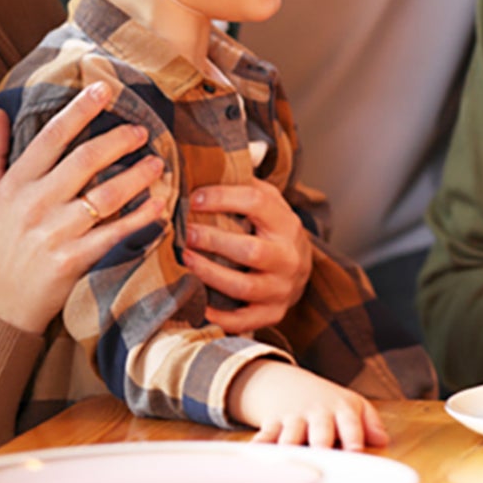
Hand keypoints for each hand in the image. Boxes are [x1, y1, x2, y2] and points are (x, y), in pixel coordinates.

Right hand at [0, 83, 165, 334]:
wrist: (2, 305)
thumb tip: (0, 113)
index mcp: (15, 185)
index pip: (51, 137)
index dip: (79, 110)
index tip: (105, 89)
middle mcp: (34, 205)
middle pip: (85, 160)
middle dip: (119, 139)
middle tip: (142, 130)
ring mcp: (54, 233)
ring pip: (105, 196)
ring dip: (137, 176)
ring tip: (157, 163)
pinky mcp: (73, 260)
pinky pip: (114, 233)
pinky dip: (141, 219)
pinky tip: (160, 205)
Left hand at [183, 180, 311, 331]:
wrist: (299, 267)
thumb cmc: (272, 230)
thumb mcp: (268, 203)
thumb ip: (245, 185)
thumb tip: (208, 161)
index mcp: (287, 223)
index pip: (257, 203)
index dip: (223, 198)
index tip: (195, 197)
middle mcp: (289, 256)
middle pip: (250, 250)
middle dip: (213, 241)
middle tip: (183, 233)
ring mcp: (282, 288)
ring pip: (243, 287)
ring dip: (209, 275)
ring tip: (184, 262)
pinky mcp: (273, 313)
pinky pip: (244, 320)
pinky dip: (219, 315)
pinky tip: (197, 302)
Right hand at [229, 359, 388, 449]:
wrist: (290, 385)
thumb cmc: (328, 403)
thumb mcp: (352, 405)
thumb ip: (369, 423)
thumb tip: (383, 440)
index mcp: (342, 409)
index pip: (351, 424)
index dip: (353, 438)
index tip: (355, 453)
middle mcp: (318, 414)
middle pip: (320, 432)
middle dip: (321, 446)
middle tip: (322, 461)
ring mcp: (294, 418)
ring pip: (291, 436)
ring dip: (290, 448)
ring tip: (290, 463)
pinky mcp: (272, 424)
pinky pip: (264, 437)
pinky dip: (259, 446)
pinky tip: (256, 456)